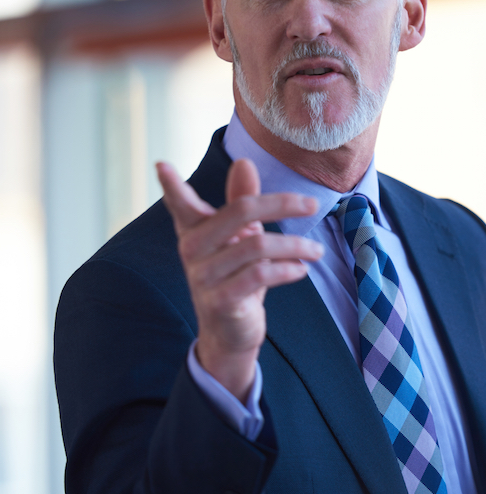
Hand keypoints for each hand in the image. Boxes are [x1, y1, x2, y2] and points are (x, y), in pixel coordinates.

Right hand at [156, 158, 322, 402]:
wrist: (230, 332)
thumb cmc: (236, 275)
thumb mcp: (241, 236)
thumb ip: (242, 200)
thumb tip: (243, 161)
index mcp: (195, 229)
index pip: (181, 203)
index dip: (171, 186)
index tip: (161, 164)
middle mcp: (193, 250)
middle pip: (241, 211)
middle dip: (282, 204)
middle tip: (313, 204)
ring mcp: (204, 277)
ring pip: (258, 246)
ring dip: (295, 245)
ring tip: (315, 250)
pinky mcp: (220, 301)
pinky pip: (260, 274)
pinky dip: (287, 269)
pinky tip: (300, 269)